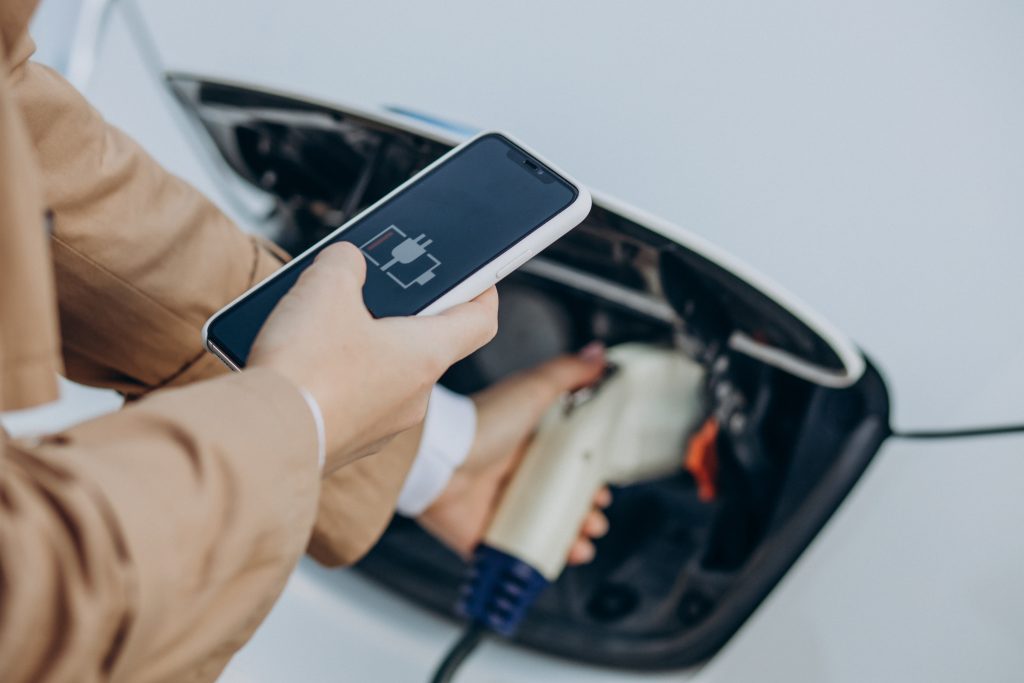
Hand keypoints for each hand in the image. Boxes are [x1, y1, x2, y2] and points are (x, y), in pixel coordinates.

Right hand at [248, 243, 497, 471]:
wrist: (263, 441)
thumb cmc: (305, 370)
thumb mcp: (325, 286)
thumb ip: (345, 262)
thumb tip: (346, 261)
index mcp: (426, 355)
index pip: (480, 321)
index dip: (482, 291)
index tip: (478, 275)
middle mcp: (414, 397)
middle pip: (424, 343)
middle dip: (401, 312)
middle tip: (378, 287)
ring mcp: (382, 425)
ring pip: (385, 372)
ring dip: (362, 344)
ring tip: (324, 320)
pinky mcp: (348, 441)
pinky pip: (354, 398)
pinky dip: (336, 376)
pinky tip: (303, 359)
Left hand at [418, 343, 611, 564]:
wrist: (441, 459)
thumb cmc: (482, 423)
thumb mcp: (532, 389)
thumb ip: (568, 373)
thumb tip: (598, 355)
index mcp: (527, 444)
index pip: (567, 466)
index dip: (588, 479)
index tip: (601, 488)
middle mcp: (513, 476)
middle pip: (560, 501)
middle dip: (585, 514)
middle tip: (594, 518)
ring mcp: (498, 506)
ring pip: (543, 530)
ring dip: (570, 538)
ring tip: (582, 541)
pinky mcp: (483, 534)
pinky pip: (515, 553)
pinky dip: (539, 559)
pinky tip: (558, 557)